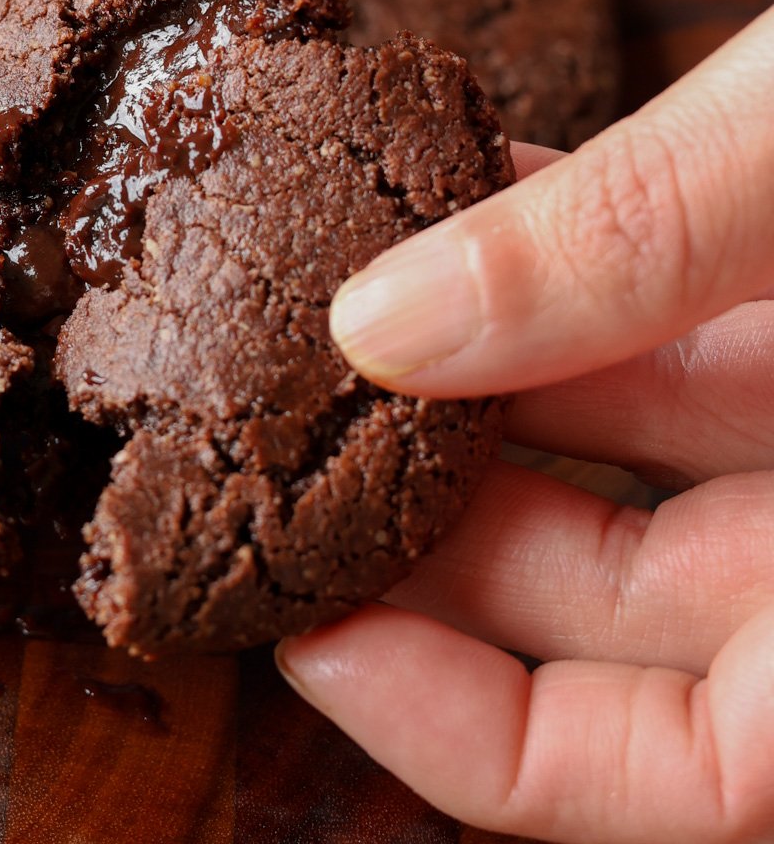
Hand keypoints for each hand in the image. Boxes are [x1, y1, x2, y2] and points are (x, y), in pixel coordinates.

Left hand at [279, 11, 773, 842]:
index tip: (313, 629)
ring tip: (336, 314)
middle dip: (439, 527)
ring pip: (630, 459)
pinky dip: (556, 275)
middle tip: (288, 440)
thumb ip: (639, 240)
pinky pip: (669, 327)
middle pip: (617, 612)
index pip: (691, 772)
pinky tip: (451, 208)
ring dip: (477, 385)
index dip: (479, 734)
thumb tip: (381, 323)